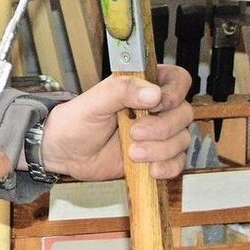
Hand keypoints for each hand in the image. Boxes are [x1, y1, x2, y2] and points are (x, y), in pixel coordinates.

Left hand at [40, 64, 193, 181]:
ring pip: (182, 139)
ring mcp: (158, 133)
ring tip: (132, 153)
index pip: (178, 79)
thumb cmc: (76, 121)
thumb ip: (121, 91)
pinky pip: (177, 162)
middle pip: (184, 113)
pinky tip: (149, 169)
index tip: (155, 105)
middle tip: (133, 133)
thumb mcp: (94, 102)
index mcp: (143, 85)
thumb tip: (153, 93)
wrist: (66, 153)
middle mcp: (156, 108)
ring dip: (160, 150)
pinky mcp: (157, 156)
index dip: (174, 92)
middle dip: (162, 128)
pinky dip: (167, 167)